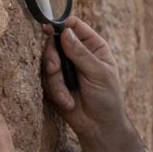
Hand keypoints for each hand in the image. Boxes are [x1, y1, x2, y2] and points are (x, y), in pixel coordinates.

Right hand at [42, 16, 132, 148]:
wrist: (99, 126)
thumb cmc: (106, 98)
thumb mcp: (98, 73)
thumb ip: (81, 53)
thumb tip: (65, 32)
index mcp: (94, 47)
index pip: (75, 27)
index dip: (62, 25)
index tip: (48, 29)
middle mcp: (78, 54)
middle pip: (55, 43)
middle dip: (52, 57)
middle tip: (54, 68)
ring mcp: (65, 68)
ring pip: (48, 63)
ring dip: (56, 82)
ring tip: (67, 96)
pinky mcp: (55, 83)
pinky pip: (46, 80)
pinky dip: (56, 92)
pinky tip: (68, 103)